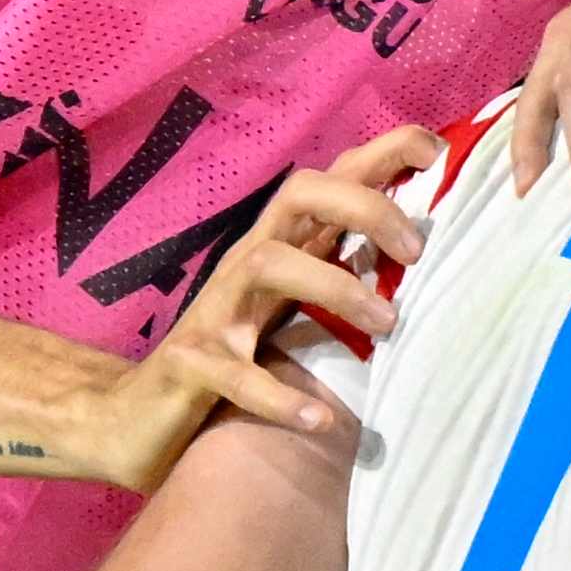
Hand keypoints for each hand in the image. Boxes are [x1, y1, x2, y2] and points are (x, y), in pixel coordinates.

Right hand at [65, 128, 438, 489]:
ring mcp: (215, 314)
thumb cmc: (231, 358)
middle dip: (365, 206)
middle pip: (299, 196)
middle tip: (418, 251)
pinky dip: (279, 396)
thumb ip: (341, 276)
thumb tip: (422, 254)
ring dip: (335, 287)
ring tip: (387, 325)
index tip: (436, 151)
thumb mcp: (290, 310)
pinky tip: (319, 418)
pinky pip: (234, 373)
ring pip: (268, 264)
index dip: (380, 155)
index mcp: (279, 250)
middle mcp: (246, 268)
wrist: (133, 418)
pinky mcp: (189, 367)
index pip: (329, 180)